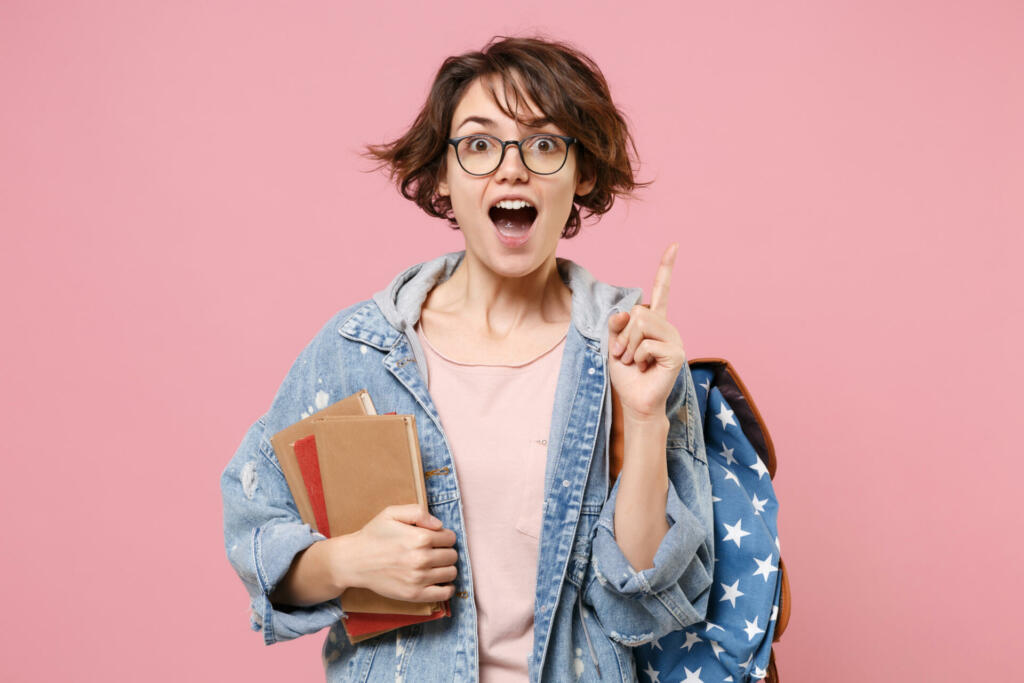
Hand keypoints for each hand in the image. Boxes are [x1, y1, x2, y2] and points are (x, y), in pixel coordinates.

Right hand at [340, 504, 457, 602]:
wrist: (354, 561)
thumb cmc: (373, 535)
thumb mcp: (392, 513)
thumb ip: (418, 512)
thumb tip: (439, 524)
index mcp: (420, 537)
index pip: (450, 538)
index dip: (444, 536)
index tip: (436, 538)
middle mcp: (421, 559)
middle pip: (452, 556)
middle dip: (446, 551)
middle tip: (434, 552)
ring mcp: (418, 579)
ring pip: (451, 573)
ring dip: (447, 568)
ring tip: (435, 565)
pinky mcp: (414, 594)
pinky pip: (444, 594)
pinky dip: (447, 588)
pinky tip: (440, 581)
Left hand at [607, 243, 686, 422]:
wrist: (635, 402)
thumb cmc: (625, 374)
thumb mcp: (613, 344)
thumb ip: (616, 324)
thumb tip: (627, 313)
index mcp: (653, 321)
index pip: (661, 290)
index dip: (666, 268)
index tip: (674, 245)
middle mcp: (667, 326)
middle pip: (638, 311)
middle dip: (623, 335)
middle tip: (624, 355)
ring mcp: (674, 339)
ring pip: (642, 325)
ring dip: (628, 347)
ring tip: (633, 362)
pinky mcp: (676, 353)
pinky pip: (647, 345)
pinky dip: (637, 358)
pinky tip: (644, 369)